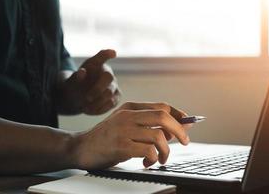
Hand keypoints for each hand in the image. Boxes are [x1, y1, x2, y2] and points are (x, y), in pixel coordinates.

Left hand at [57, 49, 120, 114]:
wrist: (78, 100)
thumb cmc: (75, 87)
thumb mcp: (71, 83)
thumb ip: (75, 78)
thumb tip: (82, 72)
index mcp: (96, 65)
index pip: (102, 56)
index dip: (107, 54)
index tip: (112, 53)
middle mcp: (108, 73)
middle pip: (108, 77)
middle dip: (97, 90)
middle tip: (87, 98)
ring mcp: (114, 85)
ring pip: (110, 94)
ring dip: (97, 103)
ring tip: (85, 107)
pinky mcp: (116, 97)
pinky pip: (111, 104)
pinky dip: (99, 109)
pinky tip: (90, 110)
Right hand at [69, 102, 191, 169]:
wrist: (80, 147)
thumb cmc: (106, 137)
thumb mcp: (125, 124)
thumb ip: (147, 123)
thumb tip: (177, 128)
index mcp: (130, 107)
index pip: (162, 106)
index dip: (179, 115)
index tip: (188, 124)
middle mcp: (128, 115)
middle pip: (163, 116)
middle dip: (180, 130)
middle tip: (185, 141)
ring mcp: (123, 129)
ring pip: (158, 136)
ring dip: (165, 151)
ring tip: (160, 158)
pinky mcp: (120, 145)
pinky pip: (148, 150)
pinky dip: (153, 158)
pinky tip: (146, 162)